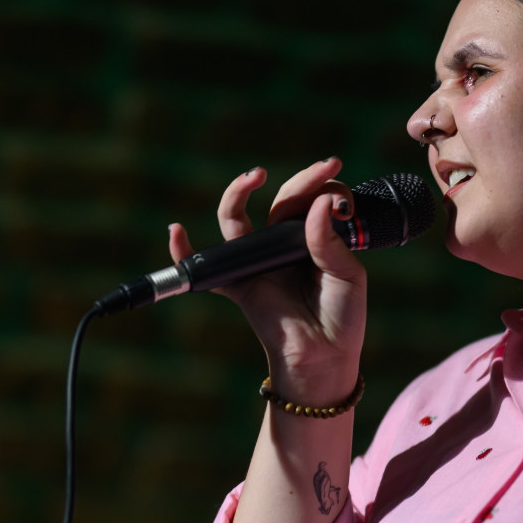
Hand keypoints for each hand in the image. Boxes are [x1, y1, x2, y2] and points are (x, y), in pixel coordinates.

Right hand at [167, 157, 366, 402]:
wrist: (324, 357)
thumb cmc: (340, 317)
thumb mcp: (346, 274)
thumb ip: (329, 241)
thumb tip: (321, 202)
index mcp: (311, 238)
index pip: (313, 200)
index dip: (326, 186)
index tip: (343, 185)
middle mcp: (281, 243)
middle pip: (281, 200)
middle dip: (303, 180)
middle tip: (328, 165)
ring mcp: (257, 261)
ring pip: (237, 219)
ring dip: (238, 193)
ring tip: (254, 175)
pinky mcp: (238, 284)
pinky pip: (204, 266)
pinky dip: (183, 251)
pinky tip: (176, 231)